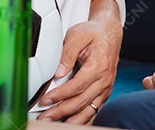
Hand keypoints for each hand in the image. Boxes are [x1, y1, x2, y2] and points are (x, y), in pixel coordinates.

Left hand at [36, 4, 121, 123]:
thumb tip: (58, 72)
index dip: (60, 95)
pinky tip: (70, 123)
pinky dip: (82, 119)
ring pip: (89, 110)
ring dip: (71, 119)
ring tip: (54, 123)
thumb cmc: (94, 34)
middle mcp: (104, 80)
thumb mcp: (77, 35)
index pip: (77, 86)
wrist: (110, 34)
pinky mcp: (104, 93)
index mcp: (98, 66)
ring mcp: (105, 88)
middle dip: (61, 112)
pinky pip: (94, 110)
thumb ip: (67, 53)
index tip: (45, 100)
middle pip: (82, 102)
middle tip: (45, 117)